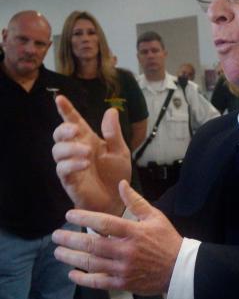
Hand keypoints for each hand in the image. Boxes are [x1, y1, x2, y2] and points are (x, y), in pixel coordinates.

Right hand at [52, 95, 130, 213]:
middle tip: (75, 130)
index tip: (60, 98)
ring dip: (70, 148)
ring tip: (87, 151)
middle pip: (59, 134)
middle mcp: (76, 150)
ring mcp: (71, 165)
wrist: (117, 200)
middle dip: (63, 129)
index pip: (74, 122)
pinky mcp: (69, 179)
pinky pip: (63, 169)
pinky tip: (85, 163)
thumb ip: (113, 133)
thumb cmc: (116, 175)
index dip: (66, 110)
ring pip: (58, 150)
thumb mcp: (120, 151)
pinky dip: (73, 164)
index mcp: (88, 140)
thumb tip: (111, 110)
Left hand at [52, 180, 182, 294]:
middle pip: (93, 244)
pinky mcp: (123, 284)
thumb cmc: (167, 240)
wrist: (180, 269)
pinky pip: (98, 282)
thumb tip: (121, 184)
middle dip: (71, 239)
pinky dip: (83, 279)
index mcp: (134, 232)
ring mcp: (124, 269)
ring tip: (58, 252)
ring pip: (92, 263)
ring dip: (72, 257)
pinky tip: (72, 274)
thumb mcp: (155, 217)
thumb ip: (136, 202)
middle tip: (55, 235)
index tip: (69, 215)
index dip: (84, 218)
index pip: (105, 223)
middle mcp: (126, 251)